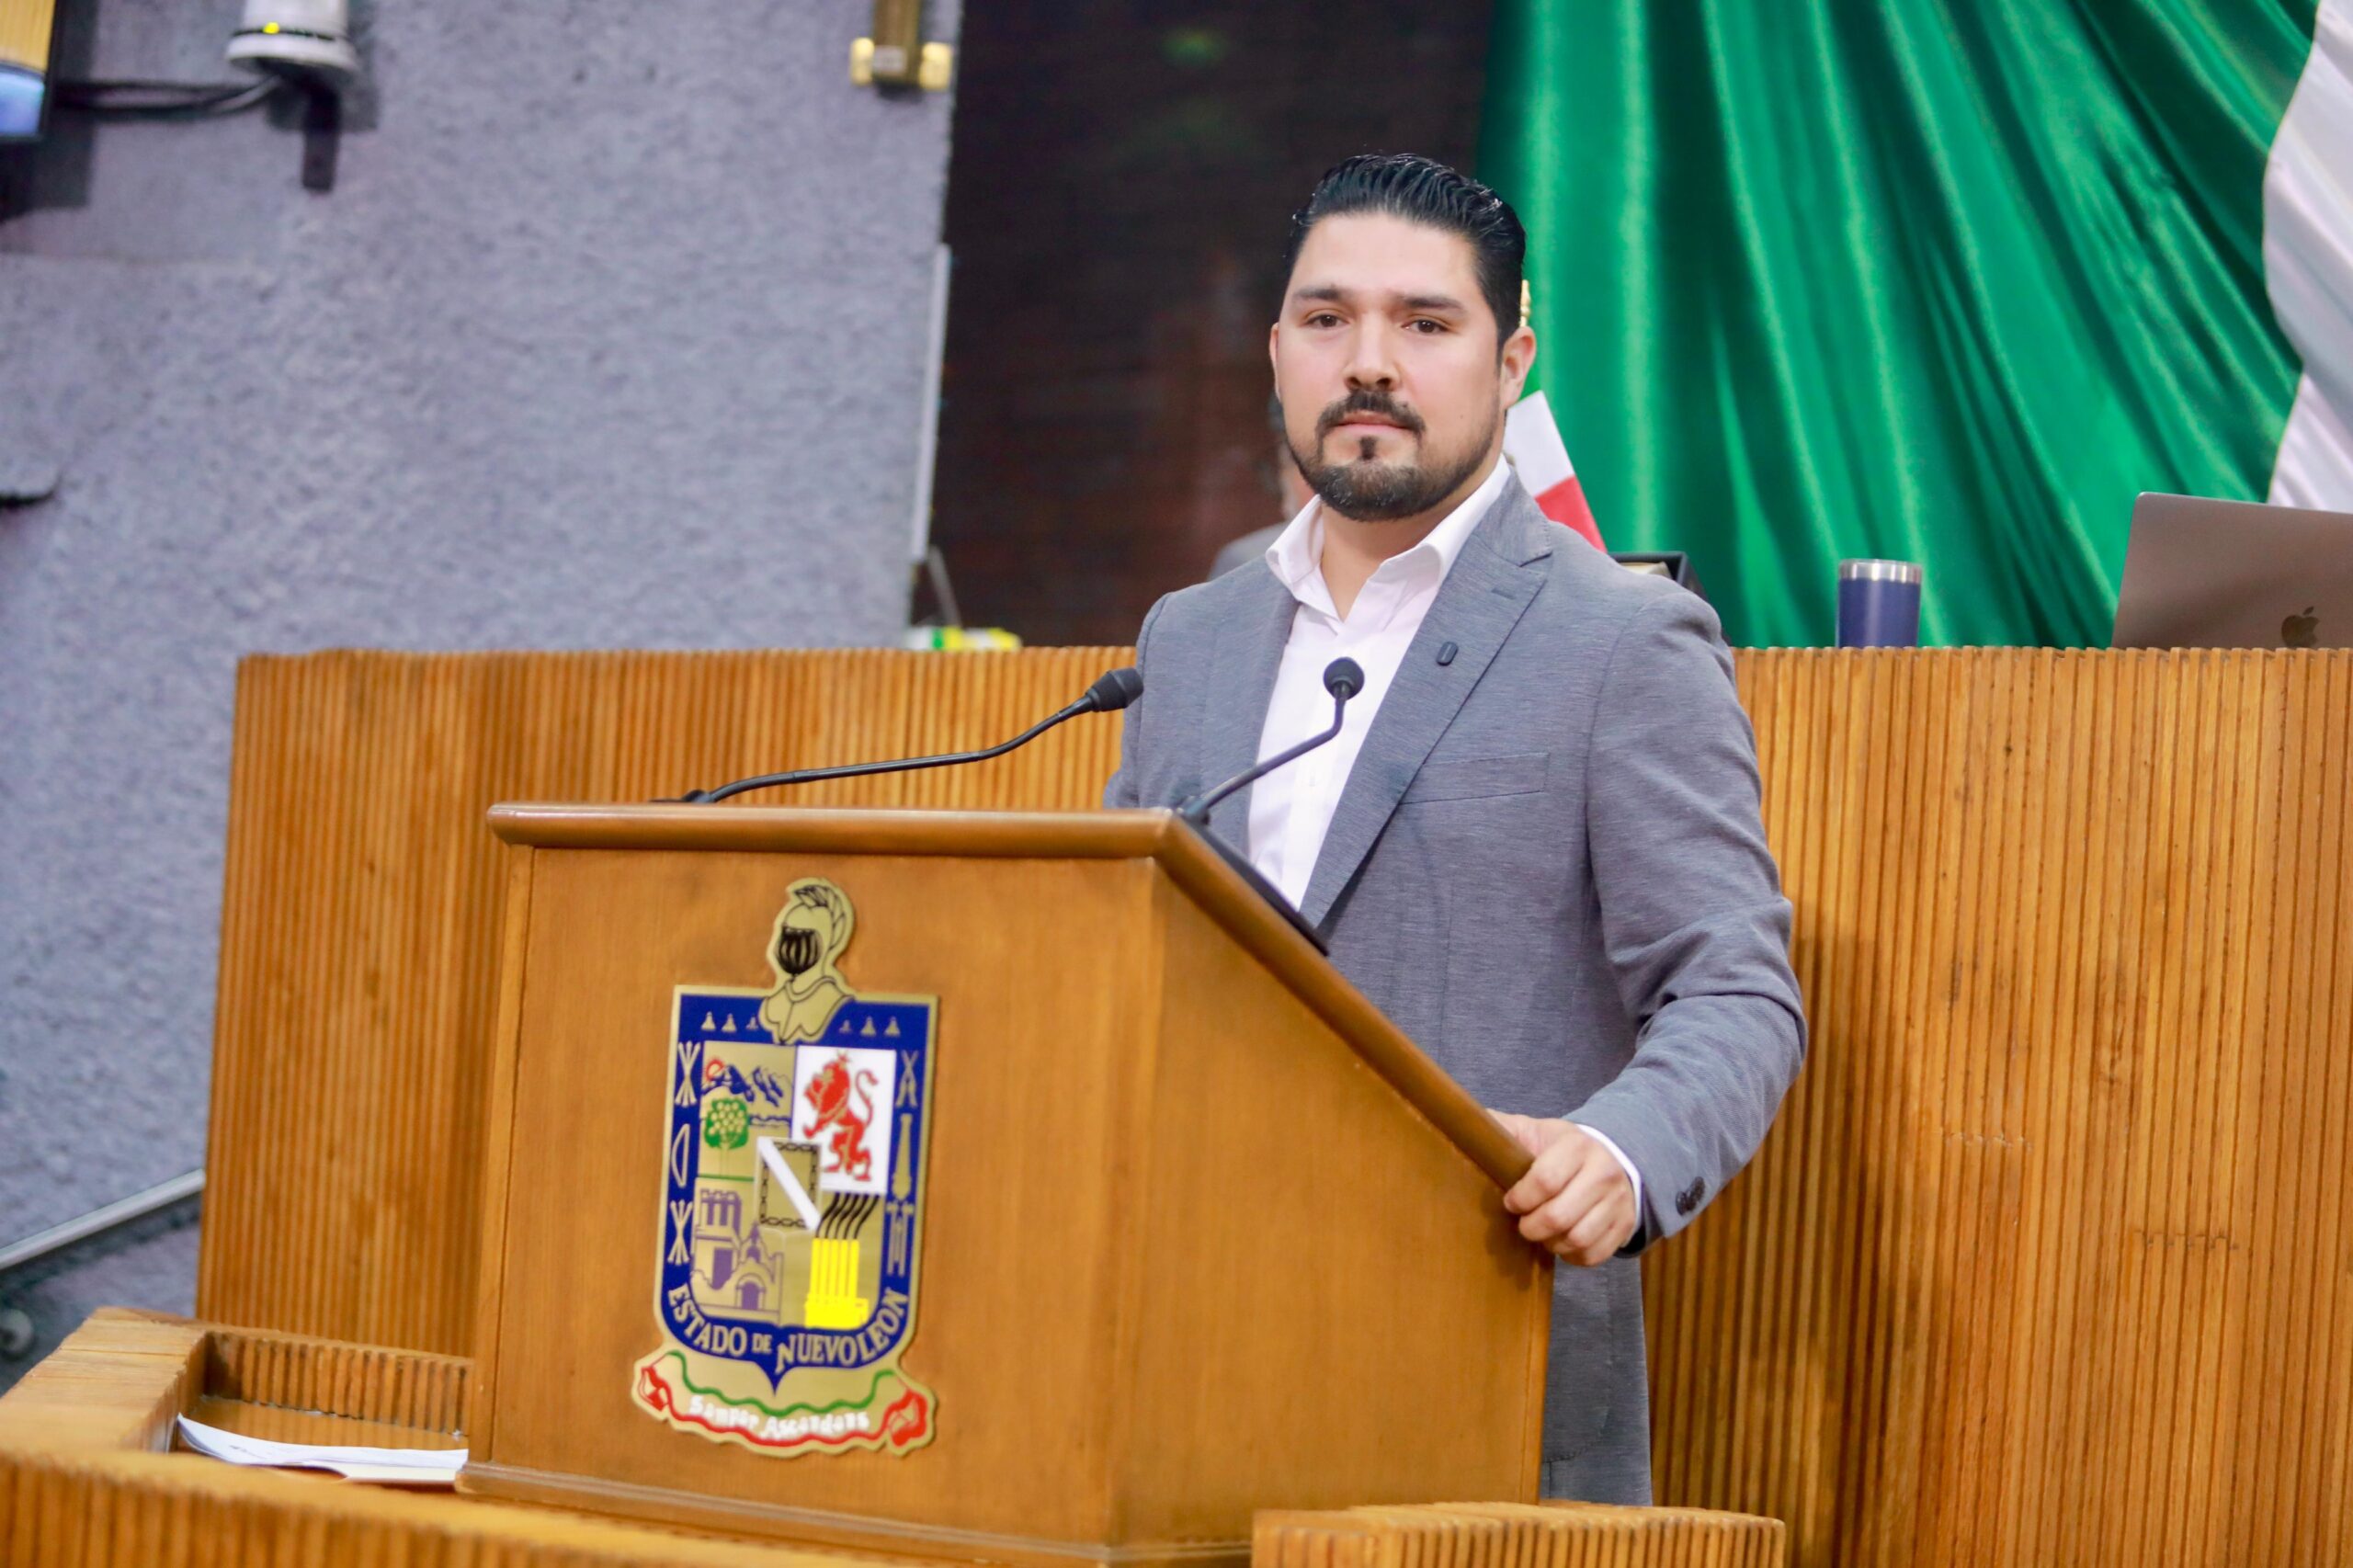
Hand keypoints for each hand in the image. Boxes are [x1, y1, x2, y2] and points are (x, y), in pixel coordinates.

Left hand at [1491, 1112, 1638, 1265]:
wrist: (1610, 1160)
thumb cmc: (1558, 1149)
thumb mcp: (1533, 1131)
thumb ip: (1502, 1128)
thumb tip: (1463, 1123)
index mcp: (1577, 1146)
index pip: (1546, 1179)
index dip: (1521, 1197)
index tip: (1510, 1201)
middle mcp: (1604, 1172)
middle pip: (1560, 1215)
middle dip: (1531, 1226)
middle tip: (1523, 1224)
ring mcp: (1618, 1202)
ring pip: (1578, 1239)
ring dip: (1551, 1243)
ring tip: (1542, 1233)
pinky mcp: (1625, 1226)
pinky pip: (1595, 1255)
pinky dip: (1572, 1256)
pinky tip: (1562, 1242)